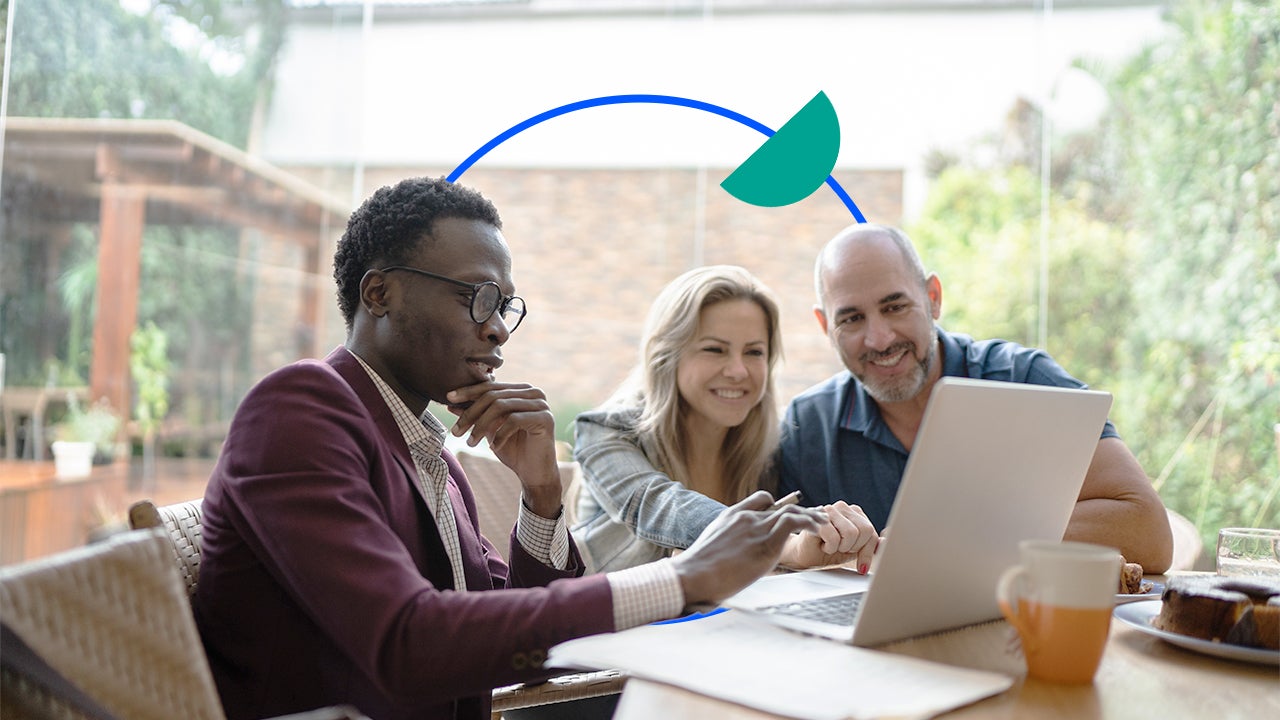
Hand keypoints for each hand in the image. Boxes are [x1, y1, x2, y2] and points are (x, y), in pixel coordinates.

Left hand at [446, 381, 560, 516]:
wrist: (534, 474)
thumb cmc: (513, 450)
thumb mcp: (489, 430)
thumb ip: (475, 414)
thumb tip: (450, 403)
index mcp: (521, 390)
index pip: (491, 386)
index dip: (468, 391)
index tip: (448, 398)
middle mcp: (534, 393)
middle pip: (494, 396)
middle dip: (471, 413)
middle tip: (456, 431)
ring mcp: (541, 405)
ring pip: (501, 406)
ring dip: (481, 425)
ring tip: (471, 442)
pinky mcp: (546, 419)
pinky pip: (514, 420)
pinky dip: (499, 434)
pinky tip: (493, 447)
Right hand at [671, 491, 825, 605]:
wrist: (692, 575)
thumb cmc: (697, 571)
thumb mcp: (710, 550)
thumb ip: (725, 547)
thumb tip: (728, 563)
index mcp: (732, 516)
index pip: (761, 500)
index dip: (777, 505)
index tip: (789, 513)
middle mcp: (746, 518)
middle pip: (781, 506)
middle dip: (801, 511)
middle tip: (815, 516)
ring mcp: (756, 529)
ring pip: (791, 512)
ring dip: (810, 516)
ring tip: (822, 523)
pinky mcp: (765, 544)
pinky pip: (792, 523)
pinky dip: (808, 522)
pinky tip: (817, 529)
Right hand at [777, 501, 878, 572]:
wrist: (804, 555)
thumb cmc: (829, 551)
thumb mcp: (854, 550)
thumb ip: (870, 545)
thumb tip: (885, 542)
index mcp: (855, 512)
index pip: (871, 532)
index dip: (867, 552)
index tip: (861, 565)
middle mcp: (843, 507)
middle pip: (865, 531)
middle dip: (853, 548)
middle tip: (840, 549)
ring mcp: (829, 510)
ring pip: (851, 533)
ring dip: (841, 547)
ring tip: (832, 546)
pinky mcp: (817, 518)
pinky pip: (834, 537)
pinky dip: (830, 548)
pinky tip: (823, 544)